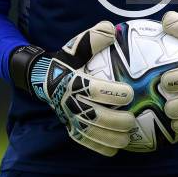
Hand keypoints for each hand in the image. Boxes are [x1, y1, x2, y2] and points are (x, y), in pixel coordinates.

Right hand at [10, 21, 134, 156]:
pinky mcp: (70, 128)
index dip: (112, 93)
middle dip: (116, 120)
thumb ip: (94, 37)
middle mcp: (70, 102)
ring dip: (111, 137)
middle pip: (94, 116)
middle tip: (133, 119)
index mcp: (73, 81)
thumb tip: (112, 29)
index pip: (93, 89)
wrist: (44, 78)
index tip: (130, 93)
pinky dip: (101, 147)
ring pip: (91, 132)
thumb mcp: (76, 45)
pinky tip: (117, 146)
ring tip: (129, 135)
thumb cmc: (66, 60)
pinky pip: (85, 142)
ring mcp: (69, 117)